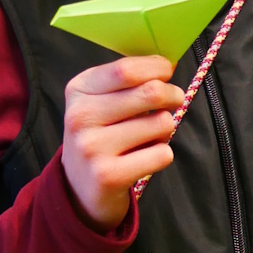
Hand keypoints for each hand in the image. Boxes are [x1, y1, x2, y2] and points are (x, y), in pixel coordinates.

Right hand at [62, 55, 184, 231]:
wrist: (80, 187)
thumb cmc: (102, 133)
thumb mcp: (101, 100)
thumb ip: (129, 81)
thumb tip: (167, 64)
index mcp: (78, 90)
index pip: (127, 70)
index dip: (157, 67)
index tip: (167, 71)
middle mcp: (80, 117)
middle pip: (150, 93)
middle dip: (173, 94)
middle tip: (174, 100)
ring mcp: (92, 148)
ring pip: (161, 123)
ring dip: (166, 128)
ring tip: (150, 136)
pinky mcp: (108, 176)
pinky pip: (162, 154)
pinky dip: (163, 154)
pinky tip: (144, 158)